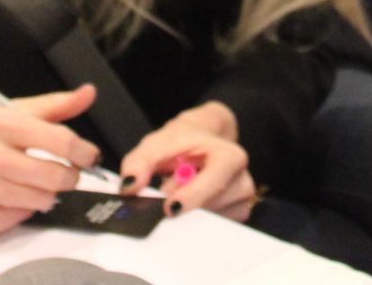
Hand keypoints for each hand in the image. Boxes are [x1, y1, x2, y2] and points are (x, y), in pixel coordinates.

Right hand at [0, 86, 101, 238]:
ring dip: (46, 194)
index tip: (89, 156)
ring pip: (43, 200)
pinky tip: (10, 197)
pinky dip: (23, 209)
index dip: (84, 152)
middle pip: (55, 175)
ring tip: (31, 182)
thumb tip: (87, 94)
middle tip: (63, 172)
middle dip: (68, 176)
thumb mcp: (6, 114)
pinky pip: (21, 218)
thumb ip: (52, 106)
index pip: (59, 140)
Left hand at [118, 101, 256, 221]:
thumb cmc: (182, 142)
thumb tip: (130, 186)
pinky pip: (212, 230)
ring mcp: (240, 200)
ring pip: (210, 221)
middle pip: (211, 207)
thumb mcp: (156, 144)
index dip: (193, 196)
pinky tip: (190, 203)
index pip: (216, 180)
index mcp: (229, 155)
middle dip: (184, 205)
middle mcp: (241, 179)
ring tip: (179, 191)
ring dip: (189, 213)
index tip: (169, 208)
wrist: (200, 141)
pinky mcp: (235, 215)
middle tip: (165, 192)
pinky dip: (195, 221)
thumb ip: (138, 163)